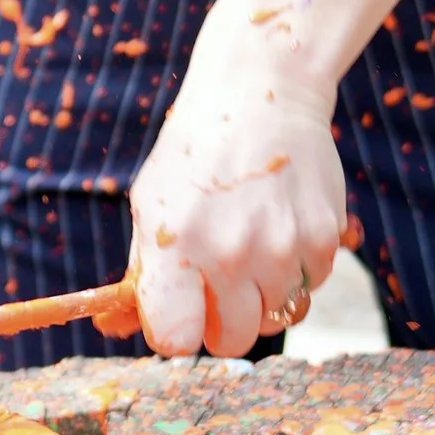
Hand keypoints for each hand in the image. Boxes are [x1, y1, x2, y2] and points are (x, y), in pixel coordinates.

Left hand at [128, 35, 347, 359]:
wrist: (258, 93)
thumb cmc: (194, 155)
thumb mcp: (150, 204)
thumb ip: (141, 272)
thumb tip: (111, 328)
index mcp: (176, 246)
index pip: (176, 340)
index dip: (177, 332)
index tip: (180, 313)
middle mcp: (231, 252)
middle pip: (235, 340)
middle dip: (224, 321)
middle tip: (219, 285)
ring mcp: (282, 247)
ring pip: (277, 315)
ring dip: (263, 292)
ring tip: (251, 242)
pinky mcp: (324, 237)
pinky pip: (309, 286)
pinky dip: (296, 269)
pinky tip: (280, 226)